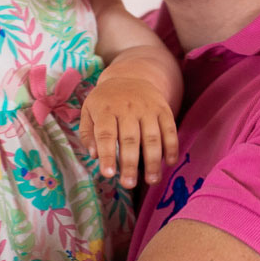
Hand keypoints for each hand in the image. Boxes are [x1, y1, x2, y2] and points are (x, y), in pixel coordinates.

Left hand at [79, 74, 180, 188]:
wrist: (129, 76)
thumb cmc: (105, 102)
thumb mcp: (88, 112)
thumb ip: (88, 134)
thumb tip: (94, 155)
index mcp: (106, 109)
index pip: (106, 135)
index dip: (108, 155)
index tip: (108, 174)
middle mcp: (127, 108)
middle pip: (130, 139)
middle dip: (130, 164)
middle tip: (129, 184)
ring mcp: (148, 108)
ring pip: (152, 137)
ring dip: (153, 161)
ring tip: (152, 180)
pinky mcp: (164, 109)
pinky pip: (170, 129)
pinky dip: (171, 147)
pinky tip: (169, 163)